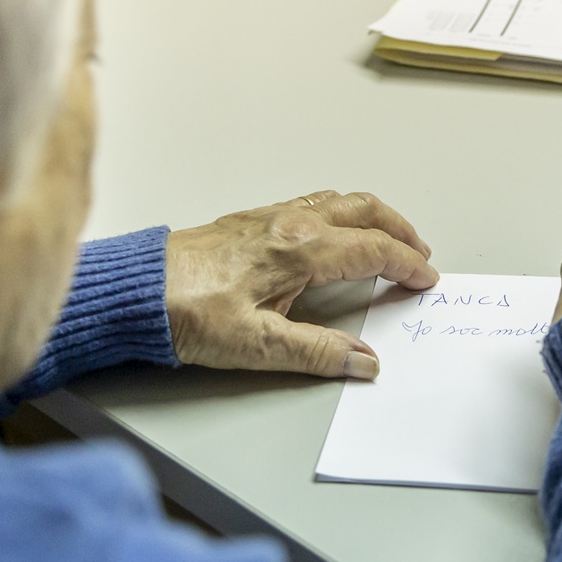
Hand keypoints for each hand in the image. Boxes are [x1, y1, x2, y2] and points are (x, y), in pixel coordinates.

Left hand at [164, 191, 437, 379]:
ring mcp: (269, 217)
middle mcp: (289, 223)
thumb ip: (318, 352)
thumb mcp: (258, 346)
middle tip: (419, 255)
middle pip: (364, 211)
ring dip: (372, 218)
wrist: (136, 291)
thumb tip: (363, 361)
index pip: (372, 250)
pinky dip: (342, 215)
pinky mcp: (250, 220)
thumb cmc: (186, 314)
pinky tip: (335, 235)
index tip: (425, 279)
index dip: (406, 265)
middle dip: (399, 230)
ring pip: (338, 201)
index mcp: (300, 249)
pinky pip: (312, 203)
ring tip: (388, 240)